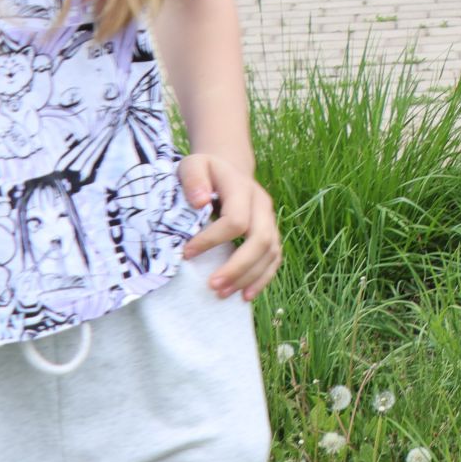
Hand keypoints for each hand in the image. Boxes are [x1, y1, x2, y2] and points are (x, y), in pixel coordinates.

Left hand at [177, 153, 281, 300]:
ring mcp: (269, 219)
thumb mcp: (193, 165)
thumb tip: (199, 203)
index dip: (212, 240)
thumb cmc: (205, 171)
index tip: (186, 254)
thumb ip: (193, 179)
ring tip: (222, 294)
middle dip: (238, 266)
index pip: (235, 220)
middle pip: (260, 239)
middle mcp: (262, 204)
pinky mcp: (270, 233)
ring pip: (270, 252)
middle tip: (212, 286)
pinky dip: (262, 279)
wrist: (227, 168)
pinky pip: (274, 258)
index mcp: (243, 188)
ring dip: (248, 276)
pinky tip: (245, 295)